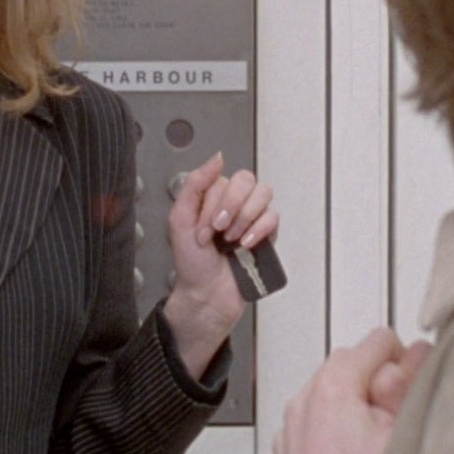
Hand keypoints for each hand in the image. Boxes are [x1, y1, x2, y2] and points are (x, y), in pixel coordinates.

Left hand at [161, 152, 278, 375]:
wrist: (206, 295)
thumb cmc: (192, 263)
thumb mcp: (180, 220)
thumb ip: (195, 184)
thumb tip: (217, 158)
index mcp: (211, 197)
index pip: (222, 179)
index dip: (212, 204)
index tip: (202, 229)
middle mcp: (233, 204)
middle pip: (246, 180)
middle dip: (231, 206)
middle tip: (218, 230)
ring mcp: (251, 218)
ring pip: (263, 194)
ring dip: (245, 217)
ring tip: (231, 239)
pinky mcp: (266, 235)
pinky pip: (273, 217)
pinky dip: (259, 230)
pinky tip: (246, 244)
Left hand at [267, 327, 429, 453]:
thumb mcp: (402, 434)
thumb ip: (409, 385)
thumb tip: (416, 356)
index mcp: (331, 386)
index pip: (377, 341)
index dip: (404, 363)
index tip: (413, 388)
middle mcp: (301, 404)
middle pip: (350, 369)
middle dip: (377, 389)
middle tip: (397, 427)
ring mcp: (287, 436)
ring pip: (329, 404)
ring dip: (353, 417)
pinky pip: (311, 437)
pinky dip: (331, 444)